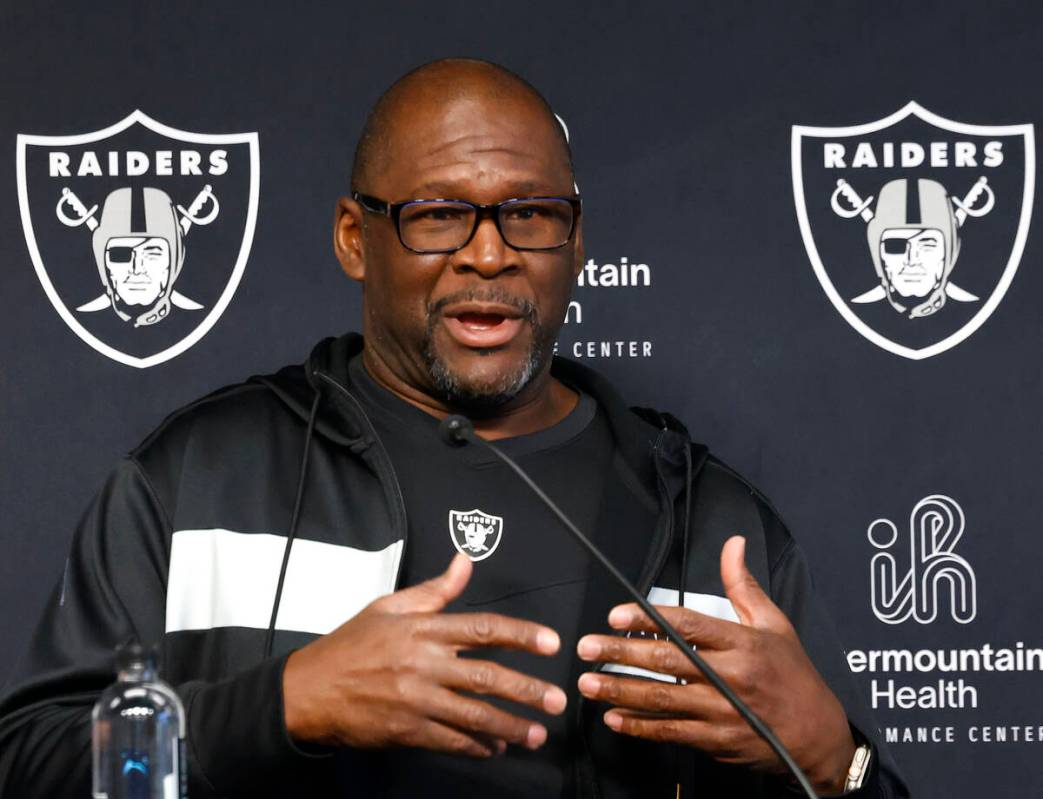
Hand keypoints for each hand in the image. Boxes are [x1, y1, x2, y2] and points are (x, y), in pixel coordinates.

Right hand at [283, 553, 566, 757]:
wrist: (308, 690)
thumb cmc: (351, 644)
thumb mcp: (389, 607)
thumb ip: (434, 590)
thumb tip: (465, 561)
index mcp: (422, 629)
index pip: (482, 628)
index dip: (521, 634)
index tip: (551, 642)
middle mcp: (423, 663)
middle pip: (486, 676)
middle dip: (527, 690)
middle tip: (557, 700)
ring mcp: (415, 699)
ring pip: (473, 714)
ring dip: (510, 726)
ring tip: (537, 734)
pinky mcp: (406, 730)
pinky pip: (450, 740)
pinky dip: (476, 745)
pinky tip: (495, 747)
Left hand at [575, 536, 854, 794]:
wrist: (819, 736)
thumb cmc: (794, 675)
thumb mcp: (774, 623)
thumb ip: (743, 585)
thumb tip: (733, 544)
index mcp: (743, 643)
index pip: (688, 624)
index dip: (649, 618)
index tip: (616, 615)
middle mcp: (731, 676)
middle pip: (668, 661)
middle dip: (622, 653)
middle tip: (588, 647)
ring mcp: (723, 711)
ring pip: (663, 700)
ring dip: (621, 691)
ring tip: (589, 683)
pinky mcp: (717, 740)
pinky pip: (672, 732)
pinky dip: (640, 726)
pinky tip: (615, 718)